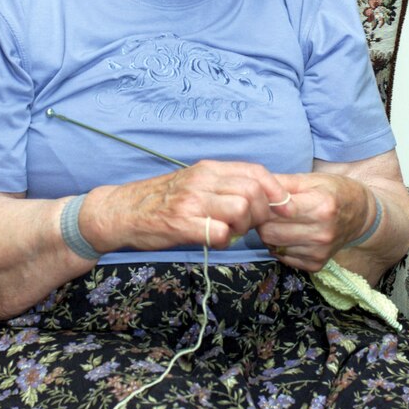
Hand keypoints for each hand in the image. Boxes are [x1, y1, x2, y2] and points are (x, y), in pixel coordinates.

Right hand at [80, 160, 290, 253]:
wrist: (122, 211)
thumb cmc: (162, 199)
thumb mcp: (195, 182)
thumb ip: (224, 185)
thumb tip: (263, 196)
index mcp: (209, 168)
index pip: (256, 172)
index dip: (277, 190)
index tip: (286, 208)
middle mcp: (202, 180)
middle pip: (254, 192)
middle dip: (261, 213)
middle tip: (249, 226)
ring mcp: (191, 201)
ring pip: (241, 209)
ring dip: (244, 227)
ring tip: (231, 232)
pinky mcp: (181, 224)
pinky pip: (220, 232)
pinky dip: (225, 240)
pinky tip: (214, 240)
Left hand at [257, 172, 371, 271]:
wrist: (361, 215)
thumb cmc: (334, 191)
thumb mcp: (310, 179)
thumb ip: (281, 183)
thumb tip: (255, 187)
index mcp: (320, 207)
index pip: (274, 212)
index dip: (262, 205)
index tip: (263, 199)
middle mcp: (321, 233)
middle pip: (269, 232)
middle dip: (262, 221)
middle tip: (268, 211)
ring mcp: (319, 252)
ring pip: (273, 246)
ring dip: (270, 234)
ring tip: (280, 222)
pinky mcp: (316, 265)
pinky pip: (283, 257)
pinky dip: (280, 246)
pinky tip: (290, 234)